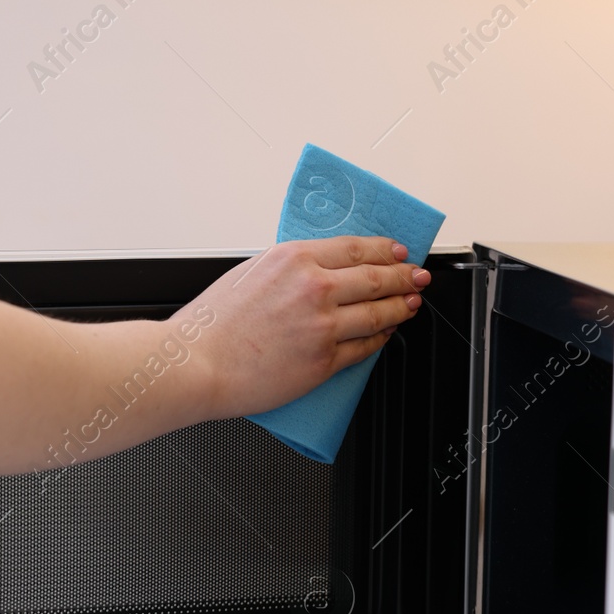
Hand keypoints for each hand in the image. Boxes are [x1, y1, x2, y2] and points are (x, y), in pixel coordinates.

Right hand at [179, 236, 429, 418]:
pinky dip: (381, 339)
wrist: (196, 364)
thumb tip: (321, 270)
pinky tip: (386, 334)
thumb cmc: (212, 324)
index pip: (357, 249)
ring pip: (379, 312)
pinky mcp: (324, 360)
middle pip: (377, 277)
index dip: (386, 251)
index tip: (398, 253)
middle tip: (417, 277)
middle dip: (405, 276)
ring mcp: (322, 326)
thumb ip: (291, 268)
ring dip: (401, 307)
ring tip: (410, 304)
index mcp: (294, 259)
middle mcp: (314, 288)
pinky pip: (365, 347)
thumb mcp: (251, 272)